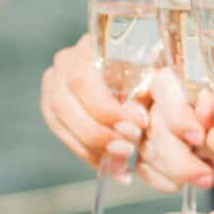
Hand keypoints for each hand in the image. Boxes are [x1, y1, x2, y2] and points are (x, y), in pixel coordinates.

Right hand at [40, 34, 148, 181]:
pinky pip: (62, 133)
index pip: (82, 80)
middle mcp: (66, 61)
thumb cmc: (157, 71)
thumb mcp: (161, 76)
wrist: (145, 69)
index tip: (137, 126)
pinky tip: (112, 167)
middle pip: (64, 103)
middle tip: (127, 149)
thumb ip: (156, 95)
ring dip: (90, 147)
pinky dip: (87, 154)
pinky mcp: (53, 106)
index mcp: (90, 45)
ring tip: (121, 163)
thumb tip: (155, 124)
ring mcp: (54, 83)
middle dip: (97, 132)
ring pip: (59, 120)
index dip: (106, 109)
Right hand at [135, 69, 213, 191]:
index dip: (178, 115)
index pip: (164, 88)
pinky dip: (161, 179)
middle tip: (206, 177)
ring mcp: (143, 127)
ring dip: (175, 171)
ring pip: (146, 149)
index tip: (199, 137)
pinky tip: (178, 185)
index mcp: (175, 80)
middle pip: (153, 125)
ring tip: (205, 180)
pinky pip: (142, 167)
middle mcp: (153, 100)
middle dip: (180, 157)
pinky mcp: (141, 152)